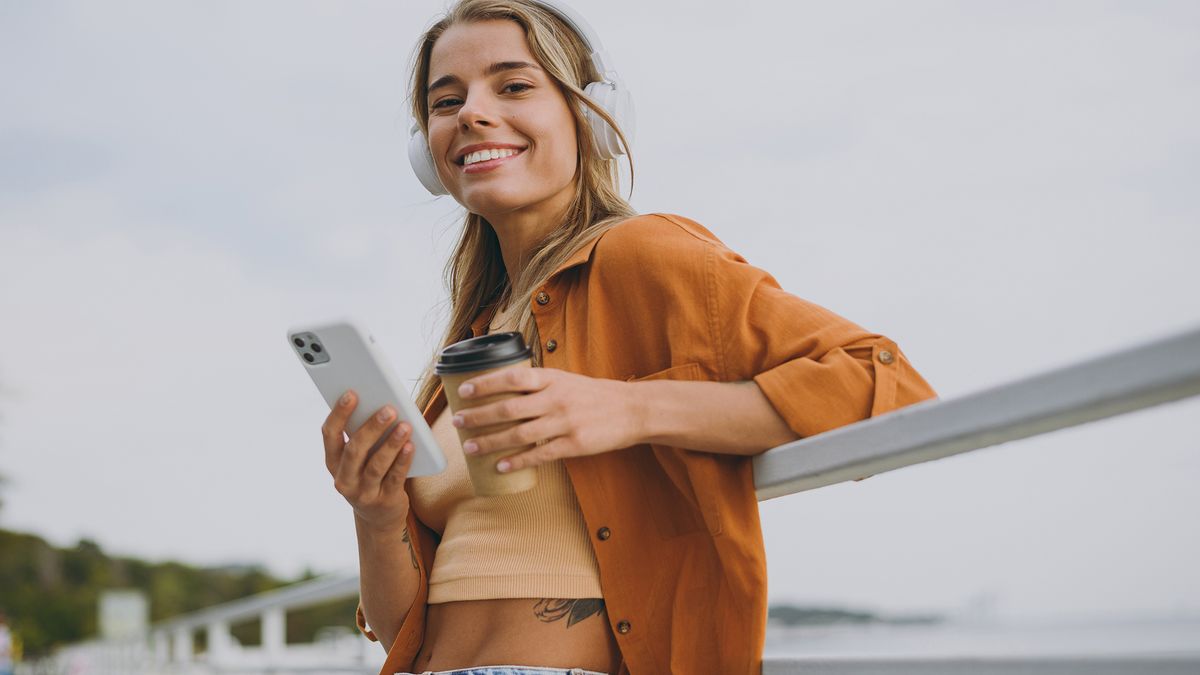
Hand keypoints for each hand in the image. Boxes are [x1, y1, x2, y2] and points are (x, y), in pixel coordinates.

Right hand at [322, 390, 415, 531]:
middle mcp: (344, 479)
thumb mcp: (360, 459)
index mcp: (333, 462)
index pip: (330, 434)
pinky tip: (411, 446)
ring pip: (375, 465)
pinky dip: (403, 460)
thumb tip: (380, 404)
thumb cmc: (370, 475)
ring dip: (391, 444)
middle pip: (354, 449)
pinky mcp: (384, 501)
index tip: (352, 393)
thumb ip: (364, 436)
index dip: (339, 413)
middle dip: (372, 428)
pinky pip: (394, 478)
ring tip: (405, 426)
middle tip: (388, 409)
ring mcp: (363, 493)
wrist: (379, 517)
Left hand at [451, 368, 640, 472]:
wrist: (632, 410)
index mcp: (553, 379)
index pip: (512, 378)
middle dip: (478, 416)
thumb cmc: (595, 395)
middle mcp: (556, 399)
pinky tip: (500, 467)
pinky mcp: (574, 444)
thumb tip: (504, 388)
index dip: (485, 384)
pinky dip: (517, 461)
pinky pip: (540, 455)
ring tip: (470, 448)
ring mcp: (565, 422)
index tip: (464, 391)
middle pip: (509, 408)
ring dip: (491, 442)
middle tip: (457, 422)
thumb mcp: (567, 380)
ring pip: (519, 434)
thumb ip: (539, 384)